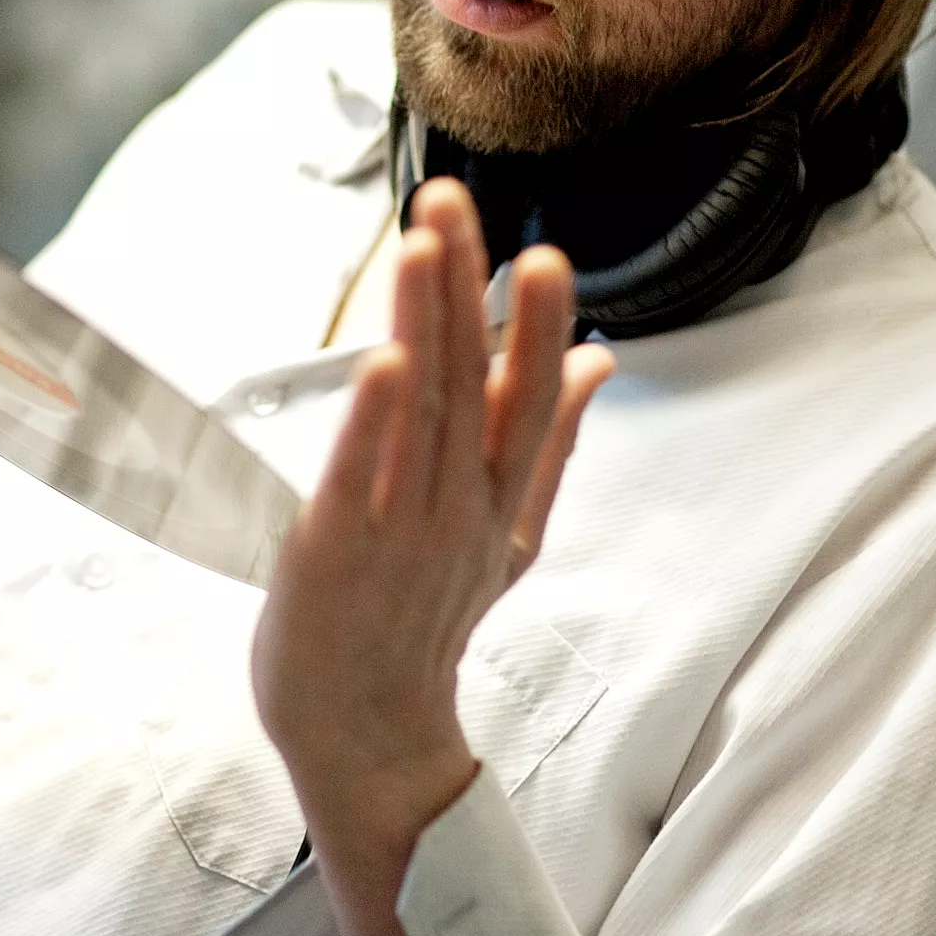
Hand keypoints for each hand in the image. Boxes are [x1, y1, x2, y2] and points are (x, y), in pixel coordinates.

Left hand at [252, 175, 615, 863]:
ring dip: (422, 323)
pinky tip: (382, 361)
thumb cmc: (425, 622)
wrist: (368, 734)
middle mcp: (458, 506)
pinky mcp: (334, 553)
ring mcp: (399, 530)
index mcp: (498, 495)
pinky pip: (358, 480)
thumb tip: (602, 360)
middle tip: (455, 201)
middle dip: (463, 287)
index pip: (530, 395)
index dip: (540, 325)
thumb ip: (553, 443)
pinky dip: (371, 423)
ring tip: (423, 244)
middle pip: (470, 382)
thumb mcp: (510, 532)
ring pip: (420, 412)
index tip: (544, 255)